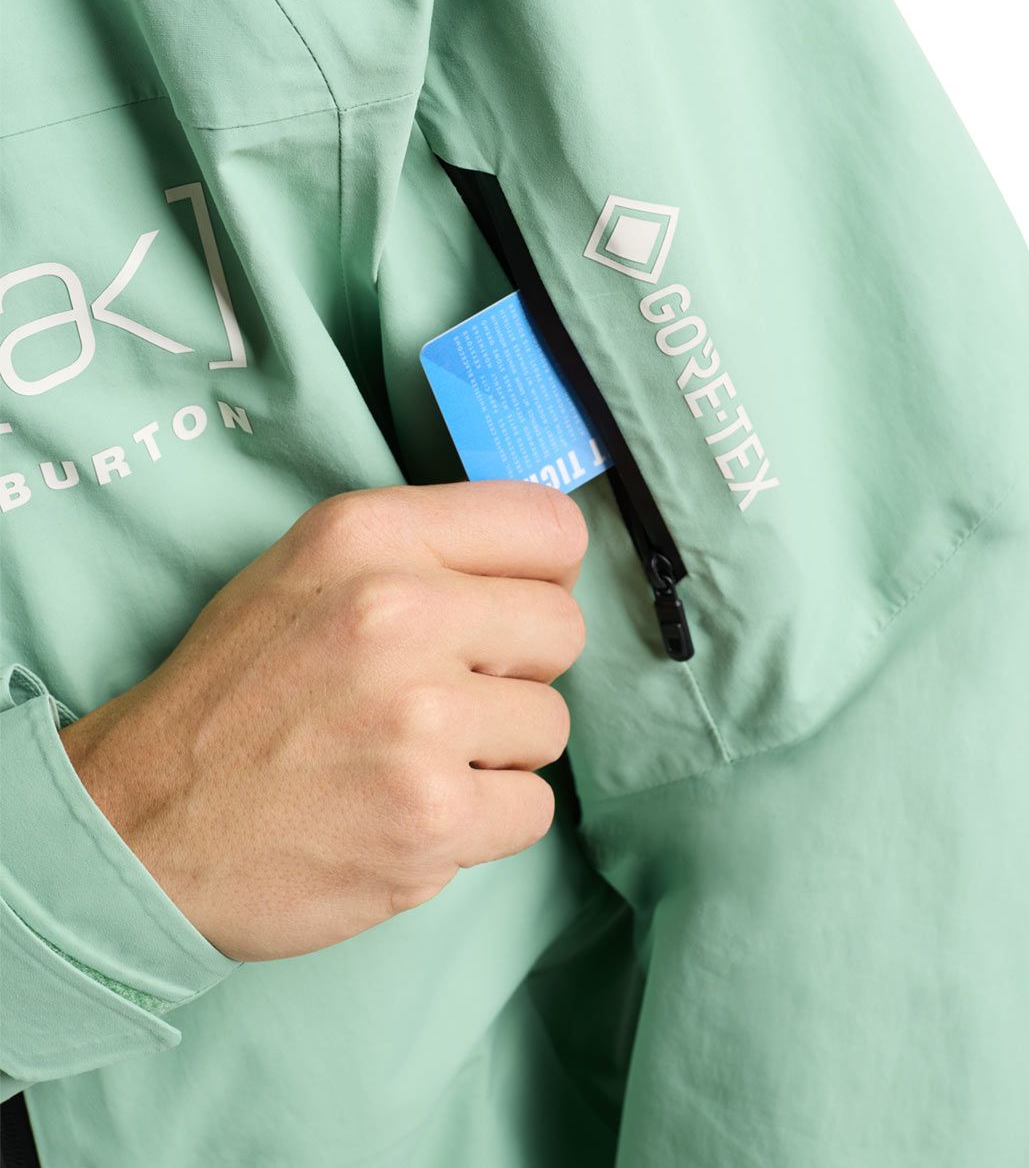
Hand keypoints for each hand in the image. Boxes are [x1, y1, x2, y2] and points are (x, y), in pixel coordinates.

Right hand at [59, 481, 587, 961]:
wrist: (139, 827)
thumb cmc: (232, 695)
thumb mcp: (305, 569)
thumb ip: (423, 551)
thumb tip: (549, 567)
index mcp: (369, 536)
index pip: (550, 527)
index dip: (543, 575)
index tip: (510, 608)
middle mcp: (398, 613)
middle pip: (563, 628)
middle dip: (518, 668)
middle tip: (446, 695)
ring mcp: (419, 721)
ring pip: (551, 724)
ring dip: (497, 751)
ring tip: (412, 757)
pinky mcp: (431, 818)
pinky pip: (534, 808)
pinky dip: (484, 821)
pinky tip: (412, 812)